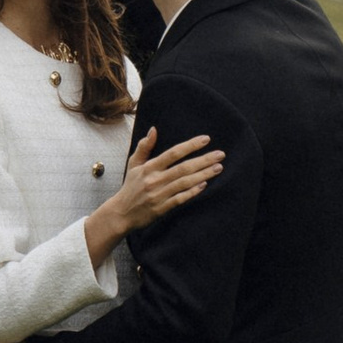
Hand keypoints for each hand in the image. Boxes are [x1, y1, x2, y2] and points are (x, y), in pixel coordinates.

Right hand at [97, 123, 223, 243]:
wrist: (121, 213)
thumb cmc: (130, 187)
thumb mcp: (133, 164)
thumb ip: (144, 147)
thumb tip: (153, 129)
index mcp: (149, 167)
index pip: (173, 153)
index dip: (190, 145)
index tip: (206, 139)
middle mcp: (155, 180)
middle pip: (183, 167)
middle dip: (204, 160)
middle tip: (221, 154)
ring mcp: (159, 195)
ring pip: (185, 182)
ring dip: (203, 174)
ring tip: (218, 168)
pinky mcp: (162, 208)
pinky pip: (180, 199)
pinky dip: (192, 192)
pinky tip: (204, 185)